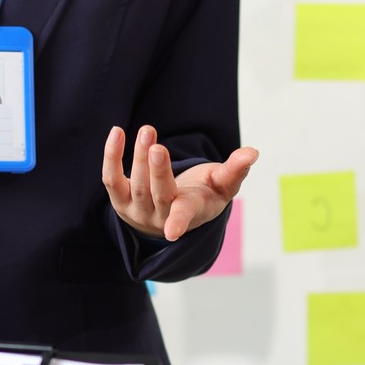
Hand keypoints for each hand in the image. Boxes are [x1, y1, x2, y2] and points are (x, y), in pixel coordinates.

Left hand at [102, 125, 258, 241]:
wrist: (171, 212)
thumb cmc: (202, 195)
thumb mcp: (222, 185)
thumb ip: (235, 170)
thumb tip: (252, 153)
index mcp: (188, 213)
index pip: (182, 218)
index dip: (178, 223)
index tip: (172, 233)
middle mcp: (159, 217)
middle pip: (157, 195)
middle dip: (157, 172)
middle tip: (157, 147)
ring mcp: (137, 210)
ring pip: (135, 185)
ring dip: (139, 158)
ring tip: (148, 131)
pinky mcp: (119, 199)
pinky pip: (112, 178)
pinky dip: (112, 156)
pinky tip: (117, 132)